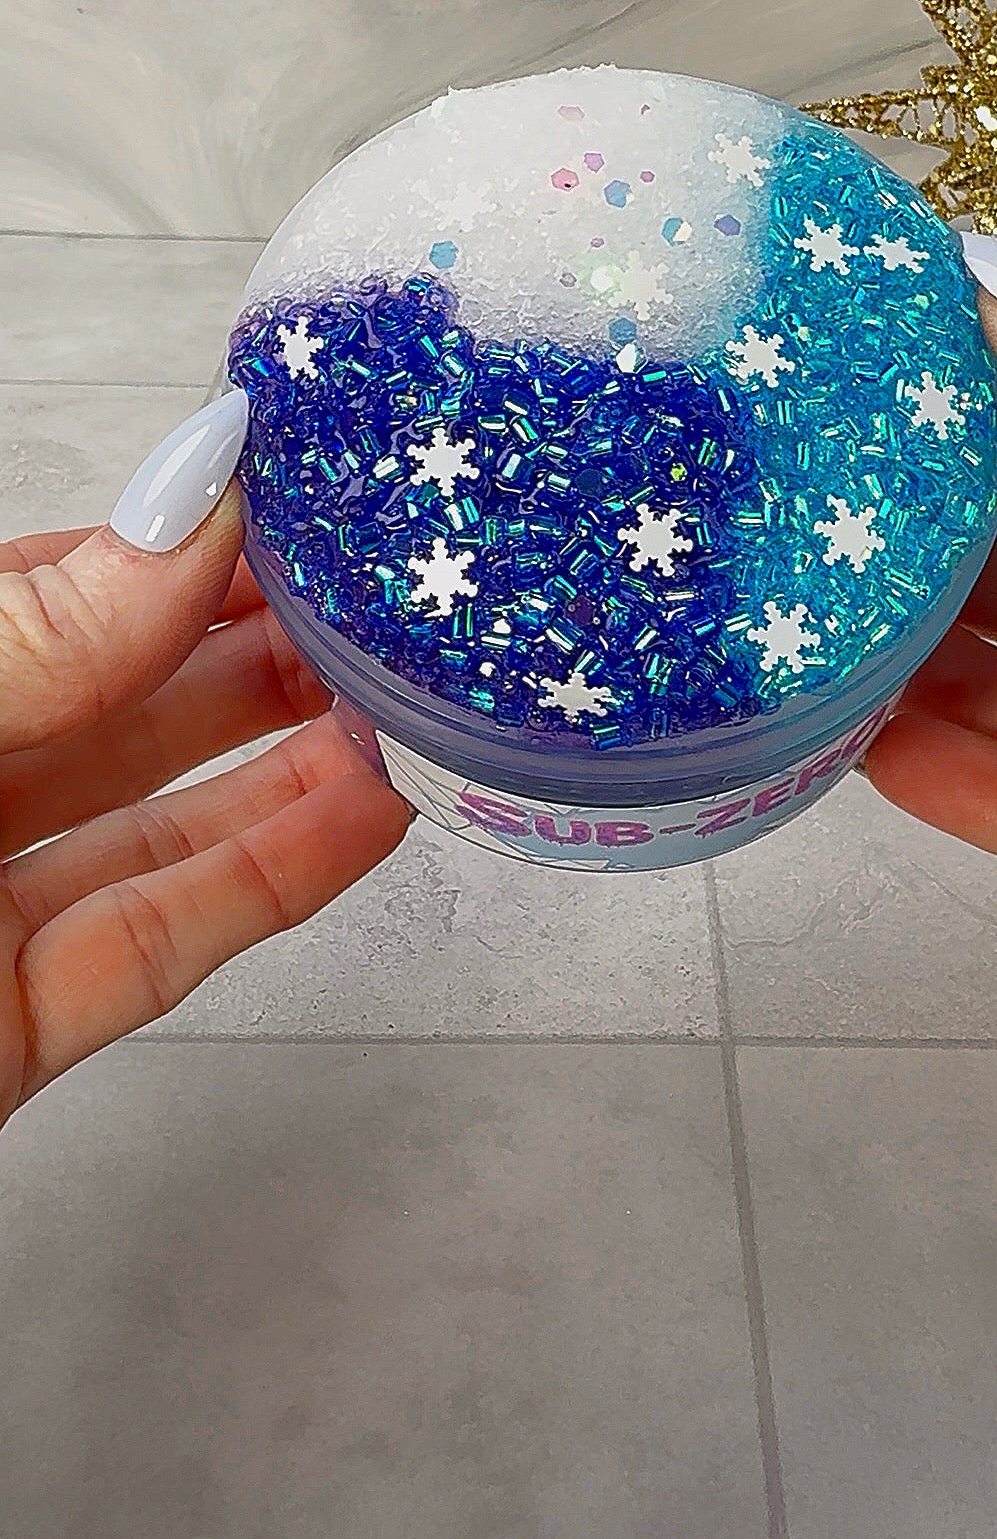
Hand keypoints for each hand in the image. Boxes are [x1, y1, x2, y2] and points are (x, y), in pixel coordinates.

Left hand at [0, 492, 409, 1126]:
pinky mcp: (9, 1035)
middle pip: (128, 702)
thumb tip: (189, 518)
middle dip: (268, 648)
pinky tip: (368, 818)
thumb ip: (36, 636)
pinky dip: (271, 884)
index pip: (65, 586)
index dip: (190, 543)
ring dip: (299, 767)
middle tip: (390, 602)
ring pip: (161, 826)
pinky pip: (158, 947)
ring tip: (414, 706)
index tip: (312, 502)